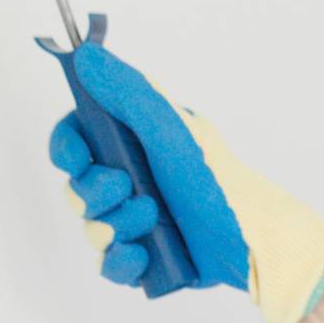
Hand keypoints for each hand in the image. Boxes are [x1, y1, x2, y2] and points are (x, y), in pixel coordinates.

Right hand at [48, 42, 323, 322]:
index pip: (77, 139)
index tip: (77, 157)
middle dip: (94, 192)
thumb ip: (130, 94)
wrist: (256, 241)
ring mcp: (136, 222)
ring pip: (92, 228)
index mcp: (134, 144)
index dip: (67, 148)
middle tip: (127, 188)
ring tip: (152, 218)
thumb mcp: (175, 131)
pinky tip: (141, 256)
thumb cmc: (221, 181)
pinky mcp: (146, 259)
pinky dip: (121, 263)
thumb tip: (87, 55)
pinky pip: (110, 266)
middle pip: (76, 187)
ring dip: (114, 225)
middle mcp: (131, 181)